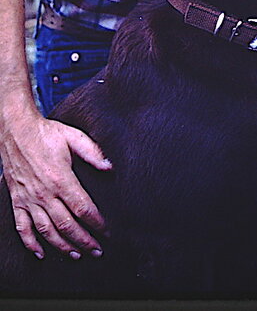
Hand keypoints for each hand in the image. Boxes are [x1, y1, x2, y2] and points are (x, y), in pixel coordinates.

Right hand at [2, 111, 111, 259]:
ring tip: (76, 255)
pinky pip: (22, 227)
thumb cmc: (47, 133)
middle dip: (84, 240)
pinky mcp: (17, 200)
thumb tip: (110, 166)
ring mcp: (29, 199)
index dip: (96, 222)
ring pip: (46, 231)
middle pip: (66, 225)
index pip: (82, 208)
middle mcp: (44, 193)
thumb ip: (93, 152)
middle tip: (97, 251)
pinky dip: (30, 243)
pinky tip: (41, 253)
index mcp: (60, 179)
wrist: (16, 131)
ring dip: (62, 246)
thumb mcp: (73, 136)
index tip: (107, 231)